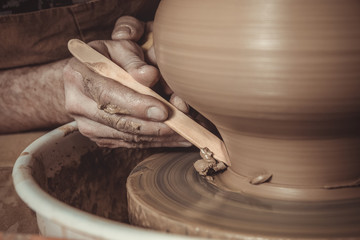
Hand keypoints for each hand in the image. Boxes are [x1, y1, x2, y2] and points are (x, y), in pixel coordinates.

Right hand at [63, 16, 190, 147]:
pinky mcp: (100, 138)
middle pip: (119, 122)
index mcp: (79, 75)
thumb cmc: (108, 58)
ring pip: (128, 137)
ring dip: (160, 137)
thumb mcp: (119, 47)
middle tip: (184, 126)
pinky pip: (130, 144)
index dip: (136, 105)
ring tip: (187, 134)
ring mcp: (87, 125)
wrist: (85, 77)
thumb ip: (133, 60)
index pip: (108, 94)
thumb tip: (149, 76)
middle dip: (155, 126)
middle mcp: (78, 104)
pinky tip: (175, 138)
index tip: (164, 111)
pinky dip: (155, 141)